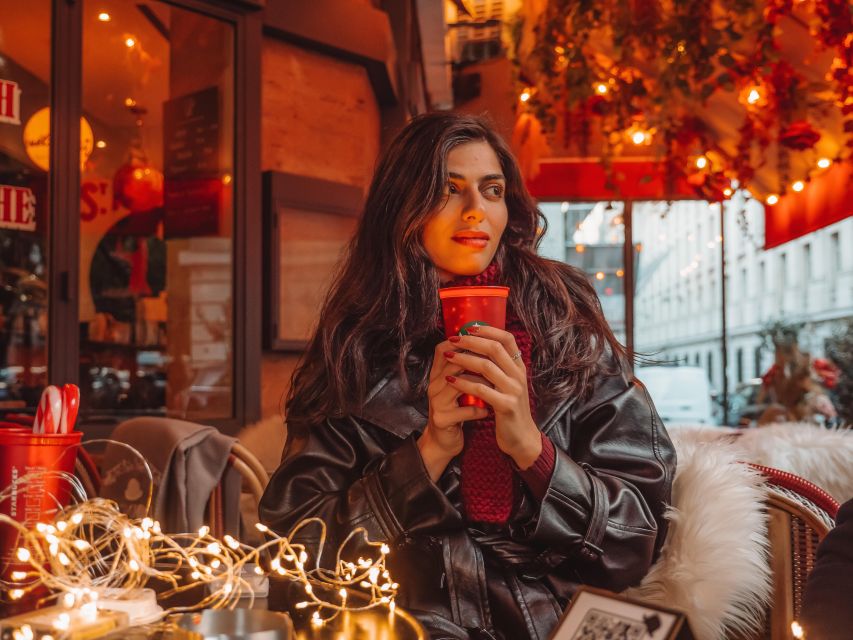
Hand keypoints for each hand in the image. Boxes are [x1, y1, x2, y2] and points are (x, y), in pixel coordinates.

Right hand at [419, 338, 488, 480]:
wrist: (443, 441)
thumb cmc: (455, 410)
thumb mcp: (456, 388)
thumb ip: (463, 369)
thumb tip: (484, 346)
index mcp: (437, 376)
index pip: (441, 350)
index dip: (460, 342)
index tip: (481, 340)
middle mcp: (433, 386)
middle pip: (452, 364)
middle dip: (475, 361)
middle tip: (495, 362)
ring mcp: (436, 403)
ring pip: (458, 385)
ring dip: (480, 385)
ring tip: (494, 386)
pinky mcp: (443, 419)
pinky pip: (465, 410)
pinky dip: (479, 410)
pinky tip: (487, 411)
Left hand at [443, 326, 541, 468]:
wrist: (521, 438)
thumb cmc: (509, 409)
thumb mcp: (507, 384)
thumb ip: (498, 367)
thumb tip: (479, 346)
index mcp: (518, 367)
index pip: (507, 339)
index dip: (488, 330)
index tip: (469, 328)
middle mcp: (518, 375)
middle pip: (495, 348)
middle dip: (471, 342)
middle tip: (453, 339)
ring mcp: (514, 390)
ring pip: (486, 366)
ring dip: (464, 359)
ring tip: (448, 355)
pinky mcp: (506, 406)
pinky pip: (481, 389)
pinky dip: (463, 383)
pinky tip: (451, 380)